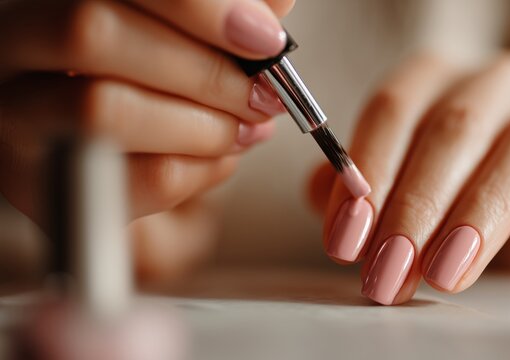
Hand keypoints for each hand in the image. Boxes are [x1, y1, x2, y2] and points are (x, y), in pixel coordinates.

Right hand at [0, 0, 293, 279]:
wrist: (93, 151)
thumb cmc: (135, 81)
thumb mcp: (169, 34)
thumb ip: (212, 16)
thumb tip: (274, 5)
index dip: (198, 8)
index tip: (265, 37)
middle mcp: (15, 47)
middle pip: (94, 36)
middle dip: (204, 71)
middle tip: (264, 94)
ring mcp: (17, 121)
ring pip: (107, 110)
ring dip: (205, 126)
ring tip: (246, 128)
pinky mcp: (42, 188)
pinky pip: (134, 179)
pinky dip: (199, 171)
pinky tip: (219, 156)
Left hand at [309, 52, 509, 304]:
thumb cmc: (451, 184)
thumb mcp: (399, 181)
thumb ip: (360, 187)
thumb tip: (330, 202)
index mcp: (436, 77)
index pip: (393, 109)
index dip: (366, 175)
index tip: (346, 240)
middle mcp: (495, 81)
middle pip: (452, 129)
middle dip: (416, 206)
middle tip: (391, 268)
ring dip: (478, 216)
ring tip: (445, 273)